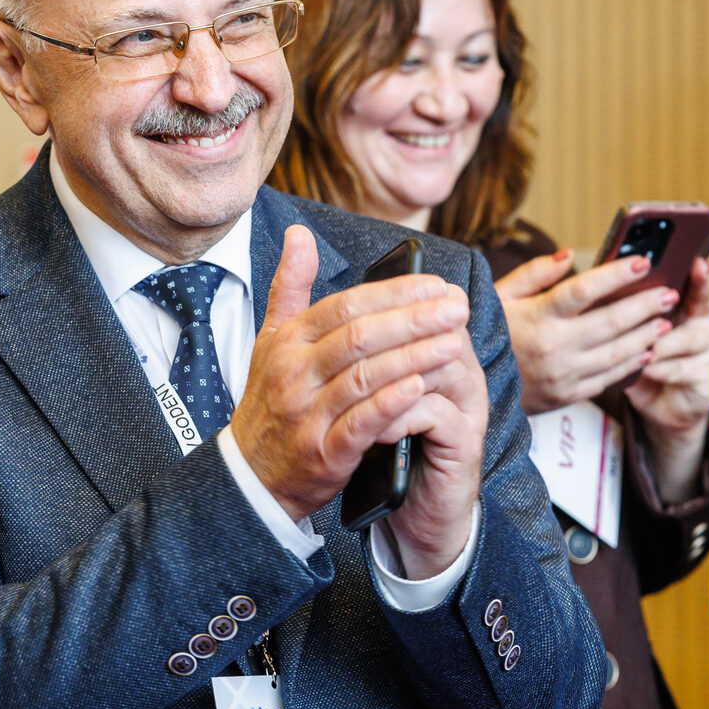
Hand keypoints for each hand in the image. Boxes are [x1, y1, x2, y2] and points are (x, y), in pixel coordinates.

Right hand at [230, 227, 486, 576]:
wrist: (252, 474)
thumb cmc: (271, 402)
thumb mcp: (271, 339)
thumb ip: (290, 286)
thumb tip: (298, 233)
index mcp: (287, 341)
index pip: (345, 305)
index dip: (394, 293)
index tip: (435, 285)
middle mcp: (293, 373)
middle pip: (360, 336)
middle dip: (414, 319)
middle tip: (456, 308)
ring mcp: (306, 413)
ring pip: (365, 376)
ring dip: (413, 357)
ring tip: (453, 343)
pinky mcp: (322, 450)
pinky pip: (362, 422)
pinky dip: (393, 403)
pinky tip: (422, 387)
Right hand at [495, 250, 678, 414]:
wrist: (474, 387)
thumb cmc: (489, 333)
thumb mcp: (500, 297)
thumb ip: (534, 274)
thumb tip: (569, 255)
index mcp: (536, 316)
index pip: (583, 290)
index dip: (616, 275)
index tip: (643, 262)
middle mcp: (552, 346)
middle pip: (611, 322)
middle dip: (645, 305)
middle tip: (669, 293)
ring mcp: (562, 373)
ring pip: (617, 352)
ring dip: (646, 335)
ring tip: (666, 321)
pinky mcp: (568, 394)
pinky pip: (609, 377)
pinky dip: (632, 364)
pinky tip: (646, 351)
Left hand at [626, 254, 708, 501]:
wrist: (656, 404)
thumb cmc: (638, 355)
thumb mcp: (629, 326)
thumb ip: (624, 300)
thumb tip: (601, 271)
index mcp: (683, 303)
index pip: (694, 276)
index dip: (700, 262)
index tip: (700, 247)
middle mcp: (701, 322)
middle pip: (706, 298)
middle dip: (701, 282)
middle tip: (694, 267)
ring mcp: (707, 351)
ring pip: (690, 337)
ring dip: (666, 338)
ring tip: (648, 340)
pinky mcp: (704, 378)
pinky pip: (683, 370)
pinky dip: (661, 368)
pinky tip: (646, 367)